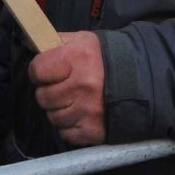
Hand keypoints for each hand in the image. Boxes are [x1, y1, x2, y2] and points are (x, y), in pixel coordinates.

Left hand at [29, 32, 105, 146]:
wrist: (141, 80)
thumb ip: (57, 43)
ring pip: (53, 117)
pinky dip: (70, 126)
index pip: (38, 70)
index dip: (39, 72)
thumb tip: (33, 45)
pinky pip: (66, 133)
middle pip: (43, 97)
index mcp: (77, 59)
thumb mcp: (83, 40)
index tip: (47, 73)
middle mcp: (82, 85)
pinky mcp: (93, 130)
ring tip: (73, 101)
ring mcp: (88, 110)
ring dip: (59, 110)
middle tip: (62, 88)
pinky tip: (80, 115)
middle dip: (49, 92)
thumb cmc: (105, 59)